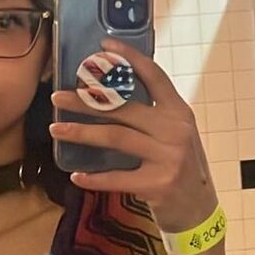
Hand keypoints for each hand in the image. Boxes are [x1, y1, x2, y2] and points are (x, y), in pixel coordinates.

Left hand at [48, 39, 217, 234]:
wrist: (198, 209)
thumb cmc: (179, 166)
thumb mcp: (174, 134)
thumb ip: (153, 114)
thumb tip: (108, 92)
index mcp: (179, 111)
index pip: (154, 76)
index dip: (129, 58)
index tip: (103, 45)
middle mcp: (175, 130)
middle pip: (123, 108)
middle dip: (85, 101)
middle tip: (57, 97)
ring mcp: (168, 157)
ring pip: (115, 138)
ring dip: (81, 133)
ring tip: (55, 130)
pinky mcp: (157, 184)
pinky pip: (117, 178)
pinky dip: (94, 178)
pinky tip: (76, 176)